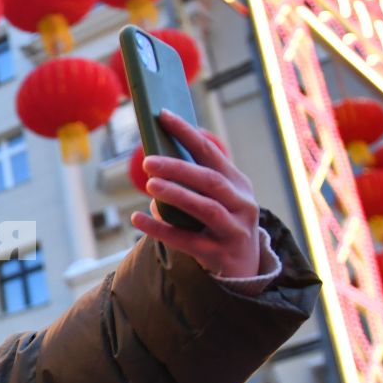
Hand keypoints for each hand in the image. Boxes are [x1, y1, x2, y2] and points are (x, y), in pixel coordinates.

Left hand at [131, 111, 264, 278]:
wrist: (244, 267)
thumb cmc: (220, 222)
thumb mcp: (215, 198)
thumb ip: (191, 181)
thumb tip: (153, 164)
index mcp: (238, 183)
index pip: (210, 152)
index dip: (187, 133)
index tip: (163, 115)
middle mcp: (241, 203)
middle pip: (209, 180)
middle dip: (178, 168)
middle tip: (147, 161)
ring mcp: (233, 229)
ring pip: (205, 207)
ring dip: (176, 194)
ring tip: (150, 185)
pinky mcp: (219, 254)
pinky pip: (187, 240)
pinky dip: (161, 229)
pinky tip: (138, 218)